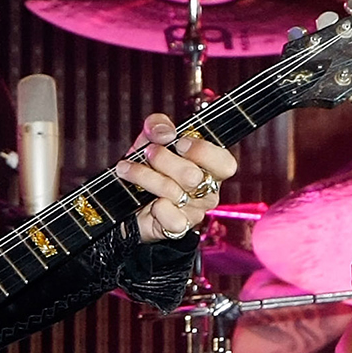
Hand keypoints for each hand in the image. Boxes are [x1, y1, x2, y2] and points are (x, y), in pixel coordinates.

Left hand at [115, 113, 237, 243]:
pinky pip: (172, 218)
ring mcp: (195, 211)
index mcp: (211, 167)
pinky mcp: (179, 228)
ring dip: (144, 176)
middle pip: (193, 175)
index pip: (225, 163)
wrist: (126, 200)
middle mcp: (208, 190)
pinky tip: (144, 201)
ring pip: (173, 192)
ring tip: (126, 169)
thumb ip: (158, 125)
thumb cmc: (148, 167)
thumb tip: (166, 134)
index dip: (202, 151)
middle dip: (163, 159)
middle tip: (147, 153)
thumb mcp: (150, 138)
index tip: (179, 143)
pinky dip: (155, 208)